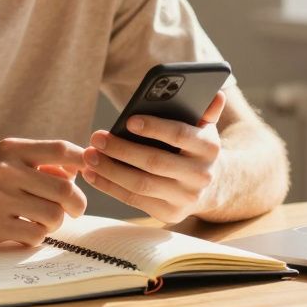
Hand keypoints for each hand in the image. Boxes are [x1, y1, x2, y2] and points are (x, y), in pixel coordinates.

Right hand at [0, 138, 87, 245]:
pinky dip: (36, 236)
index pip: (60, 149)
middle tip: (75, 210)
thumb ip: (39, 164)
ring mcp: (0, 198)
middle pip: (65, 188)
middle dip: (77, 203)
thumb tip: (78, 171)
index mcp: (11, 149)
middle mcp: (6, 170)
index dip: (84, 159)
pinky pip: (36, 235)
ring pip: (54, 215)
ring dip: (54, 223)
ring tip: (42, 221)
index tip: (94, 169)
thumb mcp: (4, 162)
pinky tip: (23, 231)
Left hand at [81, 91, 226, 222]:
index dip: (154, 128)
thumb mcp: (203, 127)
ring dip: (110, 170)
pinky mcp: (170, 213)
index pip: (180, 135)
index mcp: (209, 147)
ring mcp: (185, 198)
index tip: (128, 120)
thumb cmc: (195, 146)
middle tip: (96, 137)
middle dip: (121, 149)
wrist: (210, 185)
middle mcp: (201, 175)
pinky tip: (92, 174)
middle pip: (155, 162)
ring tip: (89, 156)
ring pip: (141, 184)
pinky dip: (110, 187)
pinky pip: (134, 200)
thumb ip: (205, 110)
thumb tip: (217, 93)